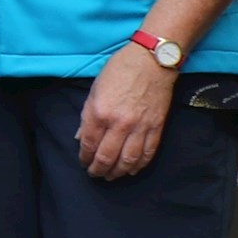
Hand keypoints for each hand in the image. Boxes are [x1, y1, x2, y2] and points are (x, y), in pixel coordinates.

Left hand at [75, 43, 171, 180]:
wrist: (152, 60)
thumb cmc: (120, 70)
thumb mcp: (95, 90)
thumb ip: (87, 116)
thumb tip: (81, 137)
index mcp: (99, 113)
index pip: (88, 144)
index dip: (84, 158)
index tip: (83, 162)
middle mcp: (119, 123)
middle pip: (107, 157)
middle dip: (98, 170)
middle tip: (95, 174)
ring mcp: (140, 127)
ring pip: (128, 160)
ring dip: (117, 172)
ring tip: (111, 176)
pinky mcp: (156, 127)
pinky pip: (148, 153)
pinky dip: (139, 165)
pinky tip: (132, 170)